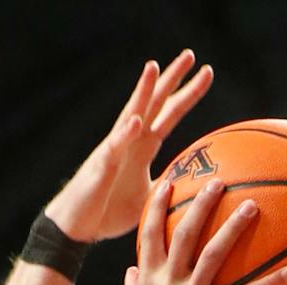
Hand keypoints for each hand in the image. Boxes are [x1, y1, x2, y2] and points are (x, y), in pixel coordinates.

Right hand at [45, 53, 213, 244]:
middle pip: (154, 103)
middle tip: (191, 54)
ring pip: (131, 114)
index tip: (207, 73)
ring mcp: (115, 150)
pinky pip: (114, 148)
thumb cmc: (110, 211)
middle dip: (172, 79)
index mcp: (144, 146)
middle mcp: (130, 140)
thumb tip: (195, 188)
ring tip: (154, 68)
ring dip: (142, 92)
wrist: (78, 228)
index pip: (170, 113)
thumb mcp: (151, 199)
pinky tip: (135, 119)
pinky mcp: (101, 167)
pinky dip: (125, 134)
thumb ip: (170, 186)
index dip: (188, 93)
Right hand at [125, 179, 286, 284]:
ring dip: (234, 228)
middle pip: (183, 235)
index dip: (157, 208)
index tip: (167, 183)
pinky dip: (270, 283)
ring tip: (253, 206)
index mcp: (148, 282)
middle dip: (200, 205)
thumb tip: (130, 270)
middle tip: (219, 182)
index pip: (148, 236)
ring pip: (214, 255)